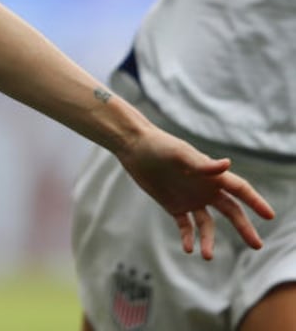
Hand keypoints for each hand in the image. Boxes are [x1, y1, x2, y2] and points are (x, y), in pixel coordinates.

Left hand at [116, 128, 275, 258]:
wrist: (134, 148)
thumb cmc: (160, 146)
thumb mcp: (180, 154)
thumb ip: (202, 164)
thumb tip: (227, 165)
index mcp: (212, 175)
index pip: (240, 189)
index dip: (255, 201)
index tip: (269, 215)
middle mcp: (206, 189)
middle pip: (231, 211)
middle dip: (244, 228)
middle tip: (257, 246)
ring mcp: (191, 199)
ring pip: (208, 224)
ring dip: (208, 240)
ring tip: (206, 256)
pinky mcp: (174, 206)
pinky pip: (186, 226)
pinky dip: (188, 237)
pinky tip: (188, 248)